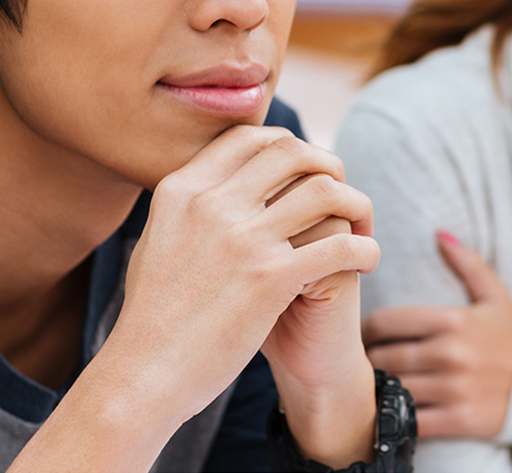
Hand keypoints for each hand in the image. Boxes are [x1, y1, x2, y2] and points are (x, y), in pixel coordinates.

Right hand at [104, 125, 378, 436]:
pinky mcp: (269, 279)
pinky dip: (365, 249)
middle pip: (292, 152)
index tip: (306, 170)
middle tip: (343, 195)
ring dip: (356, 205)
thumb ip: (188, 207)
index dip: (288, 145)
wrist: (144, 374)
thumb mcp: (157, 240)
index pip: (250, 137)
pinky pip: (339, 245)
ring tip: (362, 229)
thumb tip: (213, 182)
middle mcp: (212, 204)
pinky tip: (367, 262)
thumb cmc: (152, 317)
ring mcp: (241, 240)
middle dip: (329, 165)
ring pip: (326, 191)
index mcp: (182, 190)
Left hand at [362, 231, 511, 438]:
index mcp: (454, 320)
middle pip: (385, 356)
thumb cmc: (505, 341)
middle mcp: (453, 354)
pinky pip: (411, 419)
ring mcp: (456, 389)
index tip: (364, 336)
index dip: (366, 329)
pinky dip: (395, 417)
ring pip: (394, 387)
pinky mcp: (459, 420)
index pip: (386, 322)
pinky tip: (391, 410)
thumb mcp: (495, 298)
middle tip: (358, 362)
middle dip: (367, 360)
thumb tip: (440, 233)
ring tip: (367, 385)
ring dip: (376, 388)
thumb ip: (468, 264)